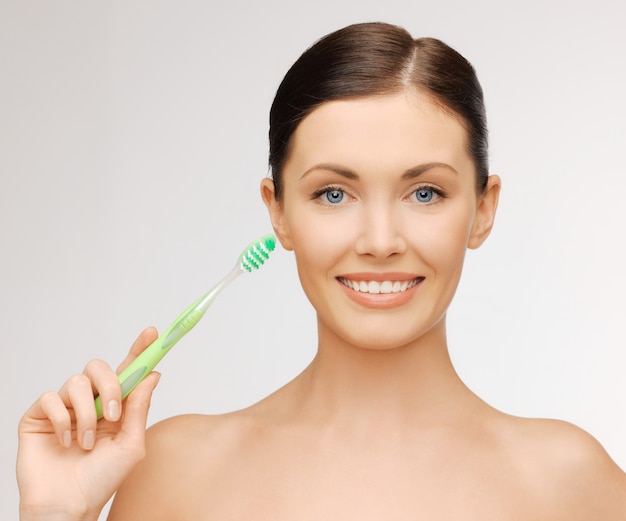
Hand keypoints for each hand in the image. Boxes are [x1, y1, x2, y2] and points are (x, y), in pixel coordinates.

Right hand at [17, 328, 160, 520]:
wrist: (68, 506)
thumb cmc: (101, 480)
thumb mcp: (131, 445)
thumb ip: (139, 408)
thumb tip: (152, 375)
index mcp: (114, 407)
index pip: (127, 371)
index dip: (139, 350)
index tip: (153, 334)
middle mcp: (89, 403)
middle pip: (99, 367)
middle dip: (110, 384)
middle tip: (114, 413)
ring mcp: (64, 408)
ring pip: (76, 382)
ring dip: (86, 414)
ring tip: (86, 442)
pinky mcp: (39, 417)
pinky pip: (50, 398)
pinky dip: (61, 420)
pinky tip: (64, 442)